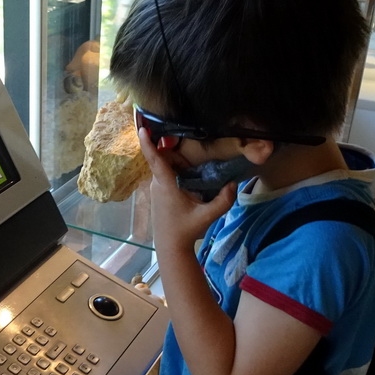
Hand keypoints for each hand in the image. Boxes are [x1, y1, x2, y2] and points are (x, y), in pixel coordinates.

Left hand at [137, 128, 236, 255]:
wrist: (171, 246)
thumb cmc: (186, 230)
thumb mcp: (208, 216)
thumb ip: (223, 201)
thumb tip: (233, 183)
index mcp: (166, 185)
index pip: (154, 160)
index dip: (147, 143)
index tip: (142, 129)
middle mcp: (157, 184)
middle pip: (164, 159)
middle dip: (179, 156)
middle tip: (196, 164)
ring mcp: (155, 188)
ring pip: (165, 167)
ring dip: (179, 165)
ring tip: (195, 175)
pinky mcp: (157, 192)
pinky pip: (165, 174)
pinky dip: (176, 172)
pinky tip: (190, 182)